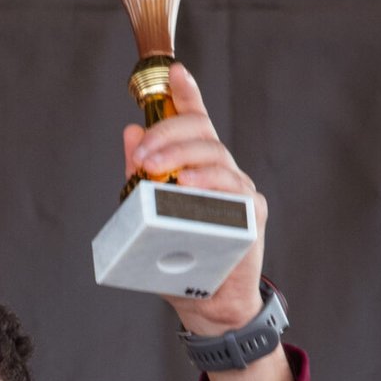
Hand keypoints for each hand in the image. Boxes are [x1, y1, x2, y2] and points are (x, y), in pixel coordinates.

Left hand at [124, 64, 265, 337]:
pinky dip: (209, 184)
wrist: (210, 308)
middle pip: (202, 134)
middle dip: (168, 134)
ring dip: (182, 156)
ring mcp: (240, 193)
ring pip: (216, 157)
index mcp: (200, 169)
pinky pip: (231, 191)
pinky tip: (189, 184)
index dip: (188, 94)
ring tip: (155, 167)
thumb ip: (141, 176)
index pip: (196, 123)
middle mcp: (224, 174)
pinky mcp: (250, 216)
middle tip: (141, 151)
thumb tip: (130, 133)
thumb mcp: (151, 215)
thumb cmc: (182, 262)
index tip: (176, 72)